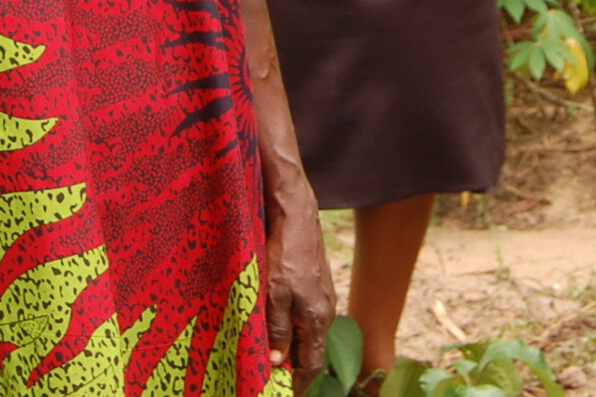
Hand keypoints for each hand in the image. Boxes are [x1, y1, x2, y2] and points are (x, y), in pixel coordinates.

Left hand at [262, 168, 335, 378]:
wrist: (296, 215)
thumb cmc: (283, 253)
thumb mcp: (274, 294)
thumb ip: (276, 329)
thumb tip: (276, 363)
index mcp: (317, 318)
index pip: (312, 364)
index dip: (299, 383)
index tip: (286, 394)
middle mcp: (325, 311)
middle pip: (311, 349)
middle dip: (293, 367)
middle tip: (271, 377)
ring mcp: (323, 296)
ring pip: (307, 331)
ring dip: (292, 345)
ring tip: (270, 354)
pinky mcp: (316, 283)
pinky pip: (306, 314)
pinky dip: (293, 326)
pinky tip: (277, 322)